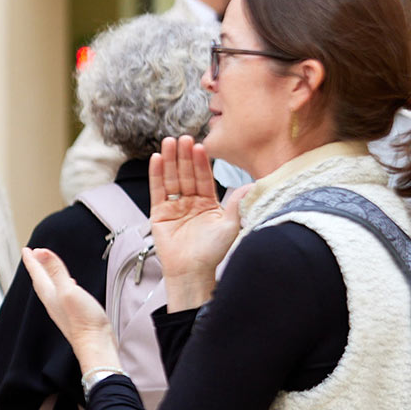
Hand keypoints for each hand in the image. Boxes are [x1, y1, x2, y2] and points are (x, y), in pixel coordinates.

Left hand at [19, 247, 120, 372]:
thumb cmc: (82, 320)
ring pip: (51, 287)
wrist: (95, 344)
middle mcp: (53, 302)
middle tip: (34, 255)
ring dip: (49, 274)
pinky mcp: (73, 314)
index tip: (26, 250)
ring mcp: (62, 309)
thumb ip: (56, 271)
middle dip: (38, 266)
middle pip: (41, 280)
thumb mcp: (68, 290)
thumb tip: (42, 253)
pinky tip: (70, 285)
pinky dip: (62, 285)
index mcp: (49, 294)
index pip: (37, 273)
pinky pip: (62, 294)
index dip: (31, 260)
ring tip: (48, 267)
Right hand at [148, 137, 247, 309]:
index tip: (201, 145)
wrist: (192, 272)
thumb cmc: (212, 253)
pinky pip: (157, 190)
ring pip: (171, 178)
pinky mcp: (159, 213)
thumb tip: (254, 185)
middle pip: (186, 174)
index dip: (201, 162)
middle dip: (184, 156)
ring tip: (169, 142)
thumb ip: (238, 204)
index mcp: (208, 204)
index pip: (204, 178)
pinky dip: (156, 174)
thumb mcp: (230, 225)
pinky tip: (157, 159)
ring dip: (170, 160)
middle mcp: (190, 203)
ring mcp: (174, 207)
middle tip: (183, 138)